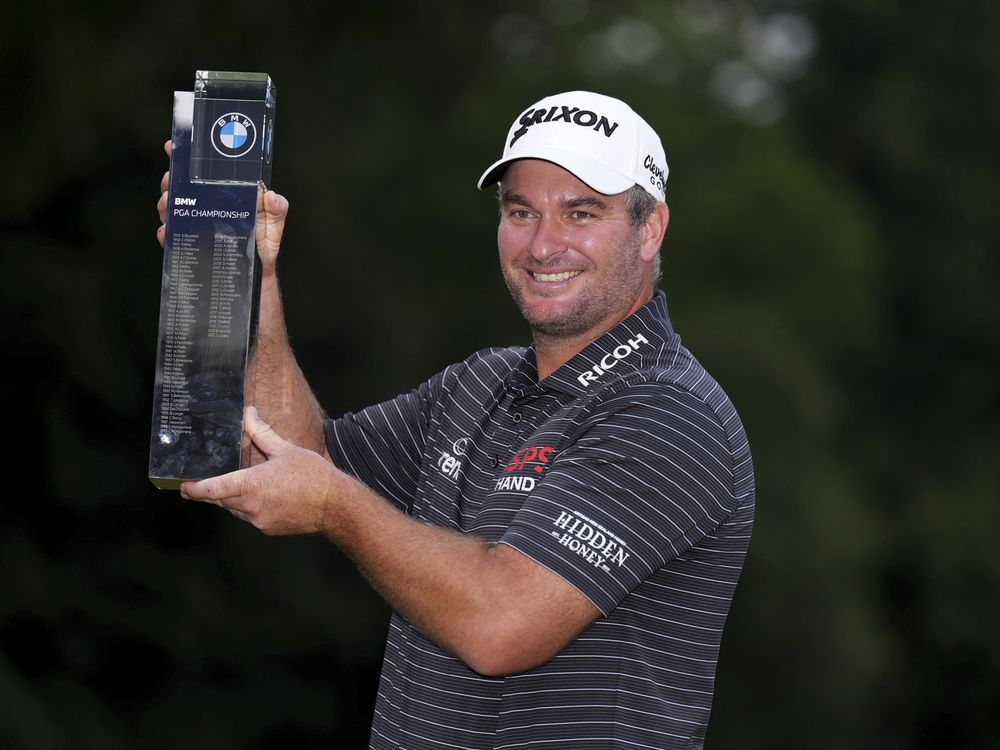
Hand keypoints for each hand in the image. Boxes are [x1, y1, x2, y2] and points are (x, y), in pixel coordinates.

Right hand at [156, 139, 289, 276]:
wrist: (255, 273)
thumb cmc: (263, 245)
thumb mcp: (274, 224)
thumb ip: (277, 209)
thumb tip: (272, 196)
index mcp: (223, 194)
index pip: (201, 171)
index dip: (186, 157)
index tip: (174, 147)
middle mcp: (205, 205)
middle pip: (180, 186)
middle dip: (170, 180)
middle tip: (170, 181)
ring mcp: (194, 222)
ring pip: (170, 207)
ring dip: (165, 203)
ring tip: (168, 204)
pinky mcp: (189, 242)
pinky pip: (172, 235)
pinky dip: (166, 232)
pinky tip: (167, 231)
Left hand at [180, 407, 334, 535]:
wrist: (335, 505)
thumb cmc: (313, 476)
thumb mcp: (286, 450)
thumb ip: (262, 433)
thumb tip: (249, 414)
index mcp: (251, 484)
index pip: (211, 489)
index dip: (193, 488)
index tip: (182, 485)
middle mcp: (250, 506)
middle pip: (220, 500)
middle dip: (211, 492)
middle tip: (199, 484)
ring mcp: (259, 520)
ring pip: (235, 509)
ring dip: (232, 499)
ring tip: (238, 485)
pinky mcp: (268, 529)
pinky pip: (250, 517)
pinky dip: (250, 507)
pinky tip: (263, 496)